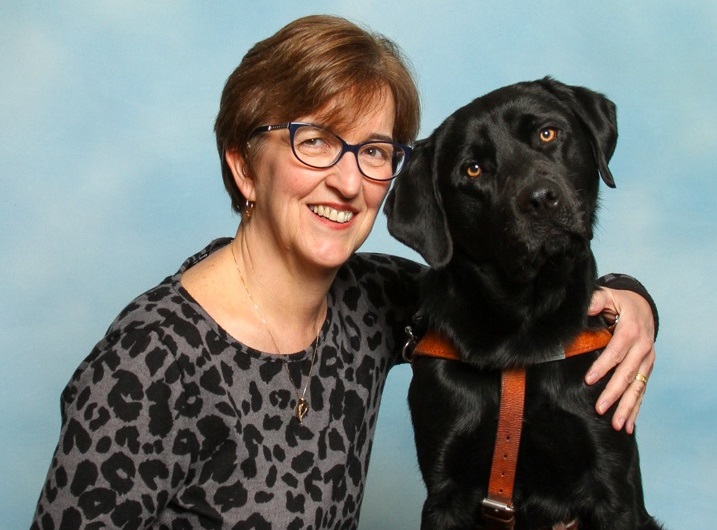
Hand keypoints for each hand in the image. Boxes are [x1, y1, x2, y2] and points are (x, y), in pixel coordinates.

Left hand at [585, 287, 655, 433]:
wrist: (643, 307)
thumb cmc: (620, 303)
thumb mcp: (608, 296)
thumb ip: (596, 301)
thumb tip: (585, 308)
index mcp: (631, 331)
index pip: (615, 351)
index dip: (603, 366)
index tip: (589, 380)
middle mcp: (643, 348)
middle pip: (627, 374)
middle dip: (614, 393)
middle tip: (600, 409)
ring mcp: (647, 361)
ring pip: (637, 387)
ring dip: (627, 407)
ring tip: (617, 424)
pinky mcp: (647, 370)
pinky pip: (642, 391)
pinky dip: (636, 409)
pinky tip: (628, 425)